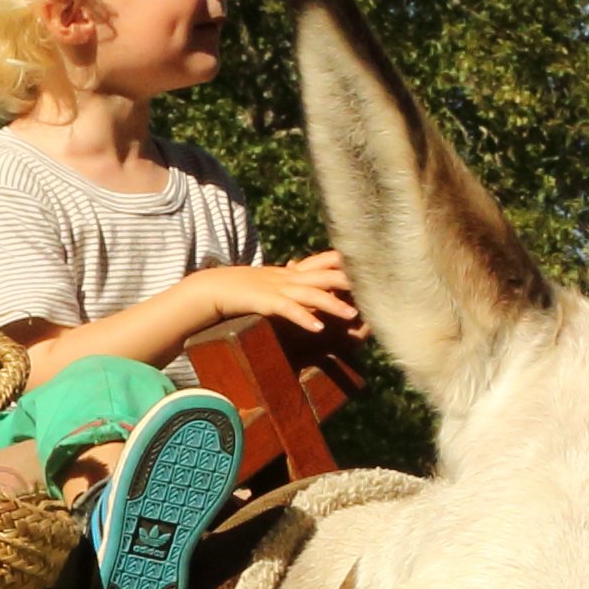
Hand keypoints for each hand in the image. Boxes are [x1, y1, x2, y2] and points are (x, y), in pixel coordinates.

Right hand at [222, 251, 359, 339]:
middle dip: (351, 282)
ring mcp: (277, 288)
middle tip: (376, 290)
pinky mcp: (265, 302)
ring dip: (333, 304)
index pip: (325, 260)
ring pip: (311, 293)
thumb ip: (288, 282)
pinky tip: (318, 328)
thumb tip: (304, 286)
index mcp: (292, 272)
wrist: (211, 288)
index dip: (348, 262)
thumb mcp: (270, 282)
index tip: (372, 266)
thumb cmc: (241, 288)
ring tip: (353, 316)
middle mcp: (289, 277)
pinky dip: (304, 318)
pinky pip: (288, 310)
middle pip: (326, 275)